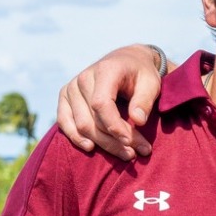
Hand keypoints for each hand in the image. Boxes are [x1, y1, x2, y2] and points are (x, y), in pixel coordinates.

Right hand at [55, 45, 164, 159]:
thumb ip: (144, 100)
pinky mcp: (65, 97)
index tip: (131, 142)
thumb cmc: (141, 74)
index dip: (115, 126)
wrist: (127, 61)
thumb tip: (138, 121)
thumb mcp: (151, 83)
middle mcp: (83, 78)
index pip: (101, 104)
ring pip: (81, 125)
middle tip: (138, 153)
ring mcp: (71, 88)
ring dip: (102, 144)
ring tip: (127, 154)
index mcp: (105, 71)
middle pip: (92, 119)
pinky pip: (64, 121)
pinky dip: (76, 137)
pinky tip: (91, 147)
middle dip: (115, 141)